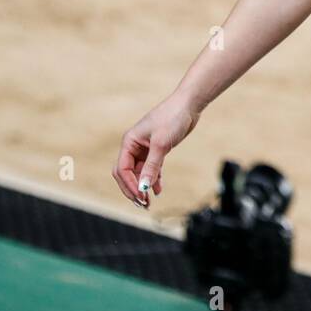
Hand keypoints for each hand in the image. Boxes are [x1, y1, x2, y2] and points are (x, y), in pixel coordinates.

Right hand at [112, 93, 200, 207]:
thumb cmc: (172, 118)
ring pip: (139, 173)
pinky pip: (150, 169)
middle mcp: (134, 146)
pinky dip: (153, 179)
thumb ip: (152, 167)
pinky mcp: (156, 150)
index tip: (141, 197)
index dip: (129, 185)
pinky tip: (158, 190)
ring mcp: (145, 148)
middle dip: (133, 189)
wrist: (188, 105)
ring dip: (143, 187)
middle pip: (126, 173)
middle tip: (142, 204)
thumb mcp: (161, 145)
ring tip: (149, 203)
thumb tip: (143, 188)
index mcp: (129, 142)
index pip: (122, 169)